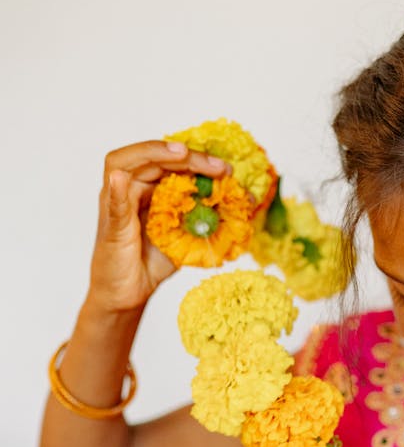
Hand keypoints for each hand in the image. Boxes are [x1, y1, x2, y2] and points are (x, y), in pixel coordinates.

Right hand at [87, 140, 231, 312]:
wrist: (129, 294)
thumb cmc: (153, 261)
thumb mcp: (188, 234)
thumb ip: (210, 215)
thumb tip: (247, 199)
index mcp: (147, 188)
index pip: (168, 161)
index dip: (197, 159)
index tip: (226, 169)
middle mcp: (129, 190)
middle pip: (152, 158)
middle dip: (187, 157)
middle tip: (218, 166)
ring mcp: (116, 205)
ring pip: (124, 166)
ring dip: (155, 155)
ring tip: (181, 153)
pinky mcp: (112, 227)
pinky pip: (113, 205)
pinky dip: (116, 189)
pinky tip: (119, 178)